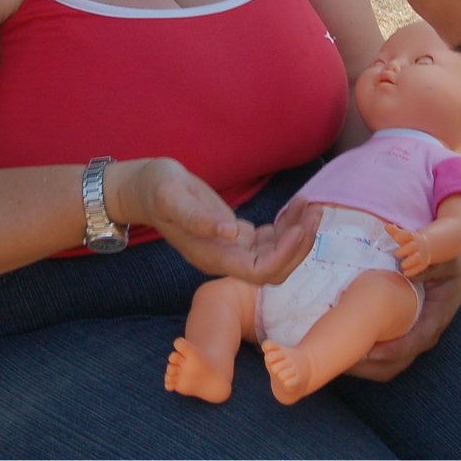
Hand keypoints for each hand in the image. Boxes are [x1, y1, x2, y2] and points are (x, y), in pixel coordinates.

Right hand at [115, 159, 316, 284]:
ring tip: (311, 204)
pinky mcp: (237, 235)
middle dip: (299, 245)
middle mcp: (226, 259)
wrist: (145, 189)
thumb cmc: (156, 189)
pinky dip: (288, 224)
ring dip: (298, 233)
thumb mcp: (171, 196)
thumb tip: (231, 232)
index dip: (284, 256)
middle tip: (315, 212)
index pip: (260, 271)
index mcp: (213, 257)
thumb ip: (198, 217)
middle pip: (275, 269)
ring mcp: (233, 248)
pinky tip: (297, 203)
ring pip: (278, 255)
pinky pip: (271, 239)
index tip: (298, 227)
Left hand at [346, 245, 460, 380]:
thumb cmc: (450, 265)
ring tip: (336, 360)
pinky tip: (342, 348)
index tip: (371, 353)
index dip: (393, 350)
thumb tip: (406, 270)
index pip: (416, 342)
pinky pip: (382, 356)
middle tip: (341, 360)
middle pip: (396, 362)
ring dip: (362, 367)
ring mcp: (411, 338)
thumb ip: (429, 266)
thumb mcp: (446, 261)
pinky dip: (363, 357)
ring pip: (387, 365)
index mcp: (435, 319)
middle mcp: (423, 335)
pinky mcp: (401, 336)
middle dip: (369, 367)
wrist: (456, 270)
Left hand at [385, 222, 430, 276]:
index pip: (408, 234)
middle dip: (405, 250)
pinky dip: (413, 271)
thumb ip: (394, 231)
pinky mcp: (422, 264)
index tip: (396, 238)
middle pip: (412, 246)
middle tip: (396, 254)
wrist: (425, 248)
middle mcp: (417, 245)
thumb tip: (386, 226)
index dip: (403, 235)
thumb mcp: (402, 235)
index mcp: (412, 237)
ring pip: (417, 258)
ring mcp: (421, 255)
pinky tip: (405, 272)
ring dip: (410, 262)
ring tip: (402, 265)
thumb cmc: (408, 241)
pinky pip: (419, 268)